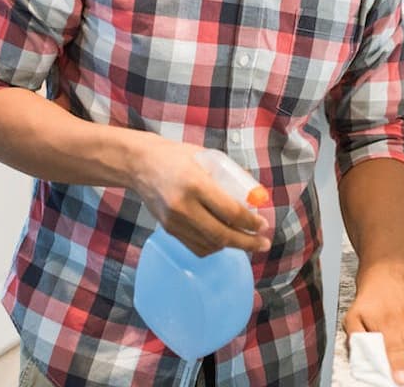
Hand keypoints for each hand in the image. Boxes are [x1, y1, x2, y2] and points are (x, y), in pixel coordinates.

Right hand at [129, 134, 270, 256]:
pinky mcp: (168, 230)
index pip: (230, 211)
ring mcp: (174, 221)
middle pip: (222, 235)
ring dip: (232, 246)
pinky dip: (214, 247)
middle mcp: (184, 206)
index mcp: (196, 184)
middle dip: (247, 243)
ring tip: (247, 241)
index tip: (263, 225)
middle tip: (263, 244)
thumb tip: (255, 195)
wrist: (140, 164)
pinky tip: (224, 241)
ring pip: (210, 244)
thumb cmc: (176, 157)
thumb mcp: (206, 157)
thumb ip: (229, 176)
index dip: (250, 222)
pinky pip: (196, 246)